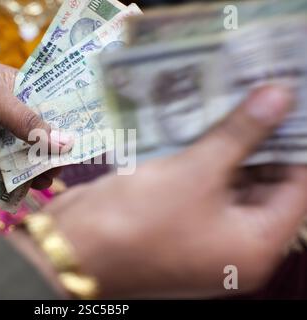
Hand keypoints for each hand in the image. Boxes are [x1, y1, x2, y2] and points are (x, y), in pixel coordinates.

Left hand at [0, 62, 71, 188]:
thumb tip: (66, 142)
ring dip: (41, 167)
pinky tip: (33, 185)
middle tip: (67, 161)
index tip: (87, 135)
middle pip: (43, 136)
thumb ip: (28, 120)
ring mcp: (1, 140)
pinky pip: (10, 172)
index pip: (51, 106)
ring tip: (49, 175)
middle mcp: (12, 117)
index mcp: (18, 92)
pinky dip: (22, 181)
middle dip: (56, 149)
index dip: (68, 120)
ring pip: (29, 157)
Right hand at [18, 86, 306, 297]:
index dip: (294, 142)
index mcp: (254, 246)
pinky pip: (199, 187)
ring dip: (228, 146)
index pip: (296, 188)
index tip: (286, 101)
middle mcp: (233, 245)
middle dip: (260, 140)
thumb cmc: (139, 219)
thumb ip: (241, 134)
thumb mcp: (195, 172)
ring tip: (230, 99)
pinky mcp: (175, 222)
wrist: (72, 246)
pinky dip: (202, 159)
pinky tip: (198, 125)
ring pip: (228, 183)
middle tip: (257, 93)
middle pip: (262, 185)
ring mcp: (202, 235)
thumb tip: (278, 97)